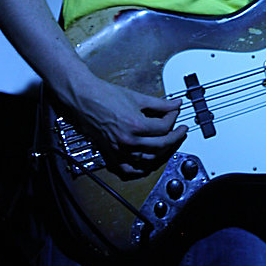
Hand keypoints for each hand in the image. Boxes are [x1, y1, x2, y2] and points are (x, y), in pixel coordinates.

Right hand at [69, 77, 187, 178]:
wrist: (85, 98)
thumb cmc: (105, 95)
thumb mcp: (137, 97)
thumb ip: (160, 104)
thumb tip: (175, 105)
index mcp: (135, 125)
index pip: (164, 128)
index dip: (173, 118)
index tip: (175, 112)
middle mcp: (128, 141)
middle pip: (160, 146)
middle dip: (175, 137)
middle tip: (181, 130)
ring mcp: (120, 150)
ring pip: (148, 160)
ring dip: (163, 153)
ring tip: (170, 144)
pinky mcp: (112, 154)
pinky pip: (129, 170)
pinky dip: (141, 169)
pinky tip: (150, 163)